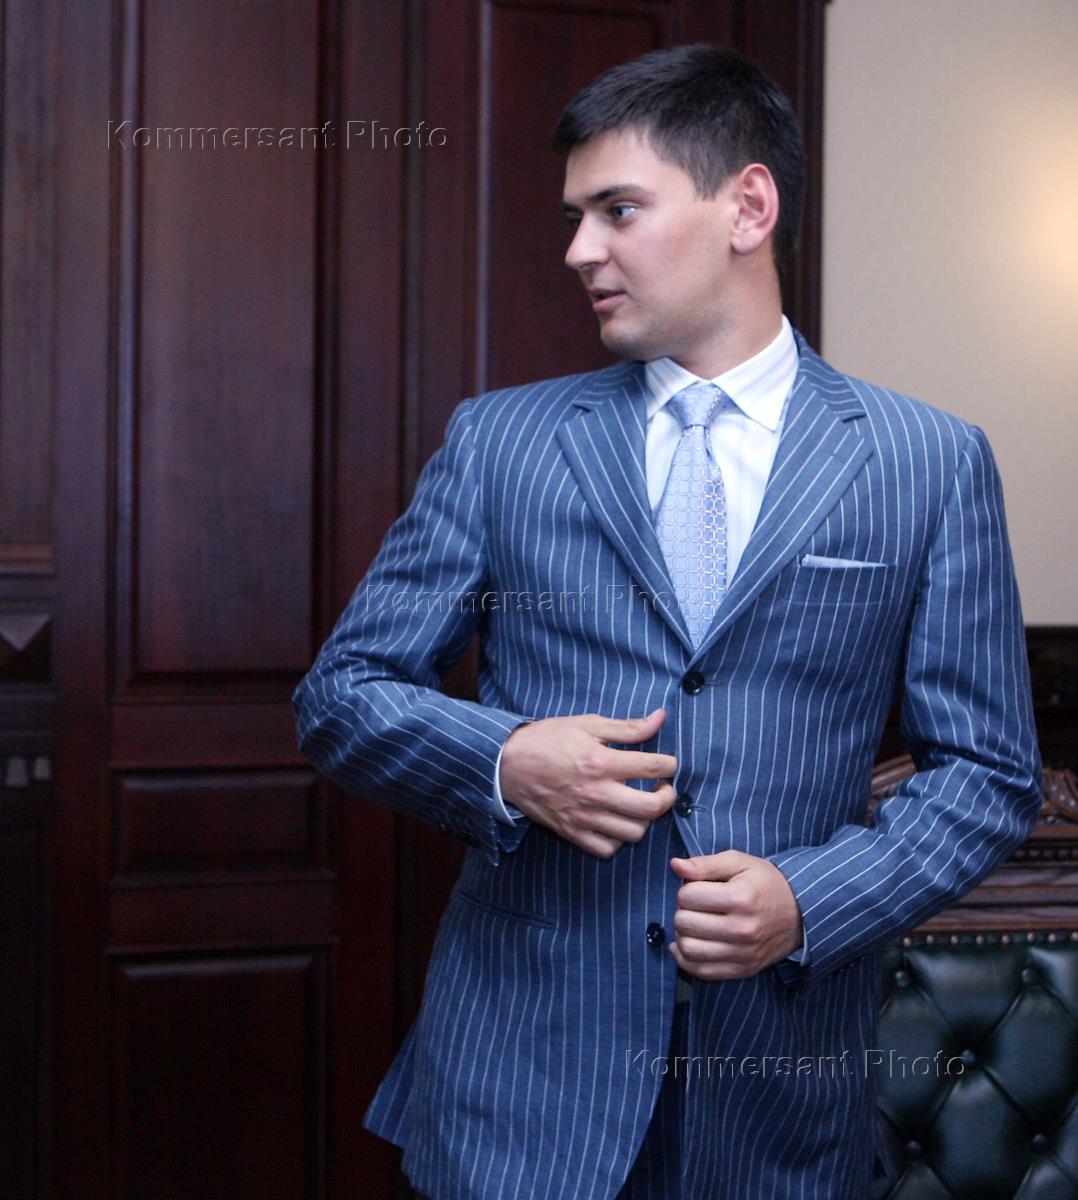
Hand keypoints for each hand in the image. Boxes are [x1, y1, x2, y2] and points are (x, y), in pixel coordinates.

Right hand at [499, 708, 677, 857]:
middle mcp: (596, 794)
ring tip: (639, 804)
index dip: (670, 764)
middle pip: (651, 808)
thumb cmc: (547, 739)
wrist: (507, 763)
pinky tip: (617, 821)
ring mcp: (584, 817)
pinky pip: (607, 848)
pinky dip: (618, 839)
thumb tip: (660, 718)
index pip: (654, 767)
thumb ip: (627, 727)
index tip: (667, 763)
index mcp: (601, 763)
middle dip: (667, 797)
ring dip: (645, 819)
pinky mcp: (572, 833)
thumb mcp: (587, 724)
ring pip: (634, 833)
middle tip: (662, 788)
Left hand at [669, 850, 802, 978]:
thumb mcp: (739, 862)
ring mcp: (743, 953)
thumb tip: (675, 865)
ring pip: (688, 949)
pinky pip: (701, 971)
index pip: (687, 896)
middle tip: (696, 905)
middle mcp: (742, 929)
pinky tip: (691, 943)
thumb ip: (705, 864)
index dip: (687, 888)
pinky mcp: (743, 970)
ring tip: (695, 924)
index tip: (699, 887)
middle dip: (683, 910)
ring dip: (683, 935)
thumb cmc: (765, 883)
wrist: (801, 912)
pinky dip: (687, 959)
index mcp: (741, 898)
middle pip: (684, 923)